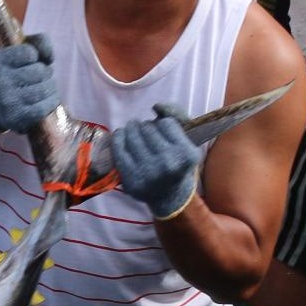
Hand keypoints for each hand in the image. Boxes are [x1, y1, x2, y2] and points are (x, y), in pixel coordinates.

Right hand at [0, 35, 59, 136]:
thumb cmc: (11, 74)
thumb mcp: (16, 53)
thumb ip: (37, 43)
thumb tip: (49, 57)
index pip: (30, 53)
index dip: (34, 57)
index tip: (27, 63)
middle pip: (40, 71)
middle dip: (44, 73)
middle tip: (37, 78)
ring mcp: (6, 102)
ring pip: (46, 88)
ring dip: (50, 87)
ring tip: (42, 88)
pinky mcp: (17, 118)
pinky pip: (46, 105)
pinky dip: (51, 101)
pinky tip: (45, 100)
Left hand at [111, 104, 203, 220]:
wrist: (171, 199)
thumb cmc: (179, 165)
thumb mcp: (187, 141)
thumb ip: (177, 116)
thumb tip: (156, 107)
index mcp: (187, 155)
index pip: (166, 123)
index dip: (163, 124)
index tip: (162, 132)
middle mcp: (168, 164)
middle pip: (148, 128)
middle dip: (146, 127)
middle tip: (146, 133)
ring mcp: (148, 174)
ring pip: (132, 135)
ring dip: (132, 129)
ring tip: (134, 131)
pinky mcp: (131, 180)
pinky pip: (119, 149)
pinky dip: (118, 137)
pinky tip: (121, 135)